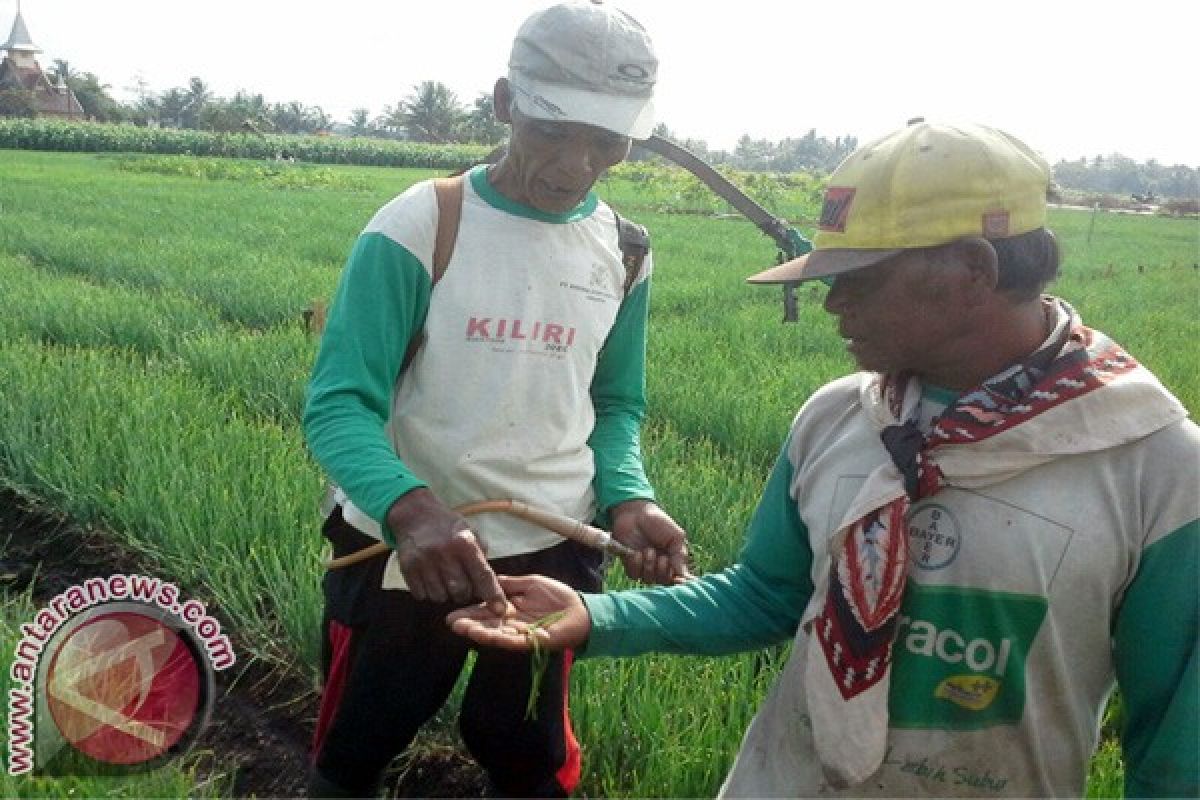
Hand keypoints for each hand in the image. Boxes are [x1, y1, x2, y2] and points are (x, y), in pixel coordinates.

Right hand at [386, 488, 505, 610]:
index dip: (493, 594)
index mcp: (464, 542)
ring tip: (443, 578)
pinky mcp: (407, 568)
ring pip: (440, 597)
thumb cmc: (447, 527)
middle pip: (461, 592)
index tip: (500, 609)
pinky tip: (430, 577)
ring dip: (445, 594)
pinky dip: (428, 592)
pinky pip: (422, 595)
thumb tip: (490, 584)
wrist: (415, 515)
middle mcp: (444, 552)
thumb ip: (481, 556)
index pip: (482, 575)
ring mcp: (424, 561)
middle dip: (464, 593)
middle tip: (462, 582)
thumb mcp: (469, 532)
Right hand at [446, 574, 590, 651]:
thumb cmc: (557, 596)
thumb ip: (509, 584)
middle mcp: (512, 624)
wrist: (581, 610)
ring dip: (479, 633)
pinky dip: (499, 638)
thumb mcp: (530, 583)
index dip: (469, 613)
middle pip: (487, 625)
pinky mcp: (533, 642)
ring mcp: (521, 634)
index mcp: (510, 610)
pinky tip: (485, 636)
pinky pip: (513, 641)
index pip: (485, 611)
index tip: (451, 615)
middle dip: (469, 624)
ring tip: (463, 629)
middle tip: (451, 623)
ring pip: (496, 634)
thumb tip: (488, 578)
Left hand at [609, 500, 690, 584]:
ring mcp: (644, 566)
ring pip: (649, 580)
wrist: (635, 513)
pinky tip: (636, 553)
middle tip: (662, 558)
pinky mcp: (630, 565)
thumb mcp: (675, 537)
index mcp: (673, 560)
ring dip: (649, 566)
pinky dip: (636, 564)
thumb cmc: (658, 522)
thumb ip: (680, 556)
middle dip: (663, 571)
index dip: (680, 582)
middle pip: (663, 582)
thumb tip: (685, 577)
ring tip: (648, 550)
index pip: (678, 578)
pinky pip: (634, 575)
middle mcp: (659, 566)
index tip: (679, 580)